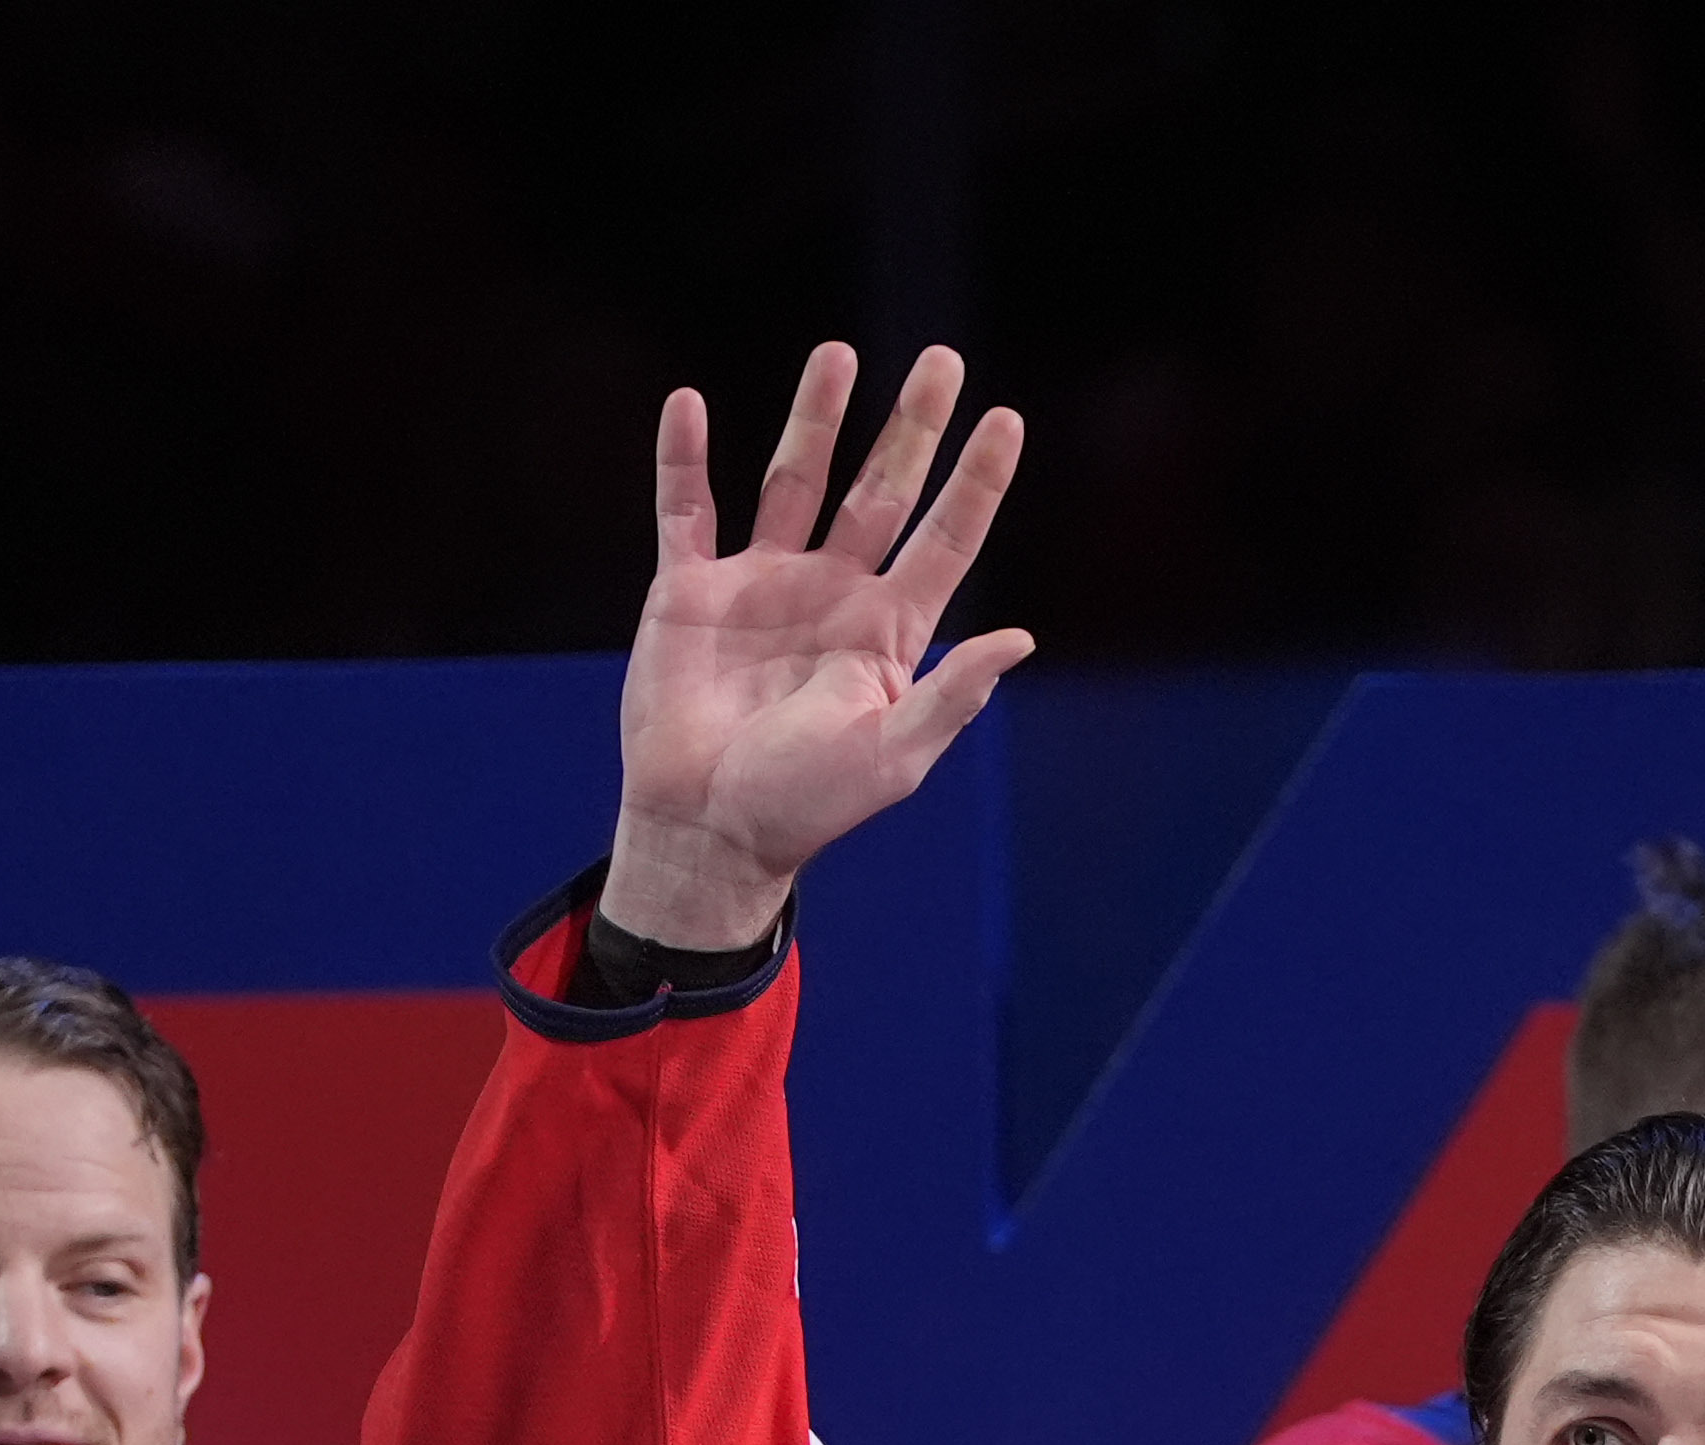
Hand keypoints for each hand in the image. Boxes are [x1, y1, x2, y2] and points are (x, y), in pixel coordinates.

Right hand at [600, 341, 1032, 949]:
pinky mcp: (690, 591)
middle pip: (882, 491)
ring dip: (815, 418)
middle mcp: (831, 593)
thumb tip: (1020, 640)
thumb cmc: (804, 806)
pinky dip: (683, 460)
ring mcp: (761, 585)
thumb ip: (952, 696)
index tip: (1005, 420)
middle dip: (912, 427)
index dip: (976, 482)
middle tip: (943, 361)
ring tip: (839, 354)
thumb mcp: (893, 756)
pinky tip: (687, 404)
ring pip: (795, 480)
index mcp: (887, 631)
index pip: (945, 540)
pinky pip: (686, 510)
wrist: (706, 830)